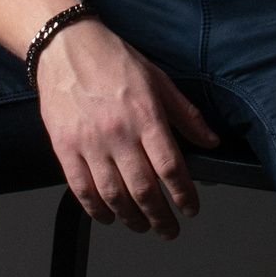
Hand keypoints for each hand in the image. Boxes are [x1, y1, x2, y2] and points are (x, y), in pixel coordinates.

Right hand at [35, 20, 219, 236]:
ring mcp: (89, 142)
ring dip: (131, 218)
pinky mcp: (64, 147)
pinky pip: (82, 189)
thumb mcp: (159, 80)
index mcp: (146, 115)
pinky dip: (96, 209)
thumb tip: (210, 141)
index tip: (191, 209)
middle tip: (169, 230)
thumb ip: (186, 115)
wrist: (65, 46)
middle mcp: (118, 133)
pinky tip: (109, 216)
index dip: (184, 195)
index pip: (171, 167)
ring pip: (114, 195)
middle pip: (144, 189)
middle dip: (161, 217)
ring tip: (142, 226)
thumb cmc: (112, 60)